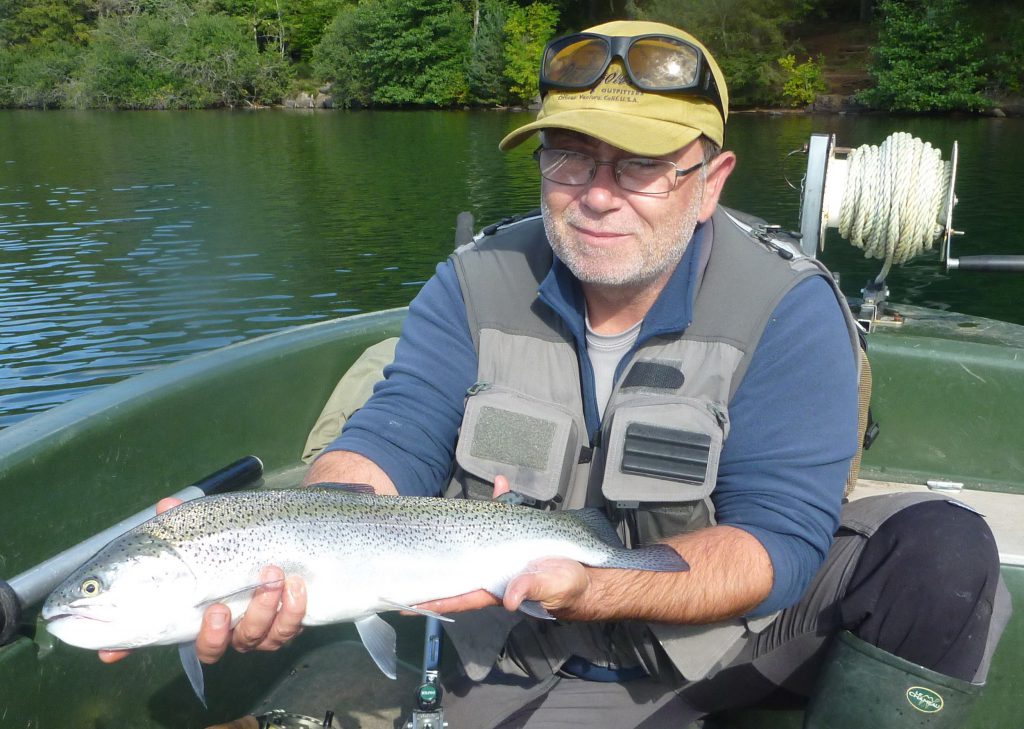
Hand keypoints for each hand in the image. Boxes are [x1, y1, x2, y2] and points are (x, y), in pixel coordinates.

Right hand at [99, 497, 307, 664]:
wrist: (292, 528)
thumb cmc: (241, 534)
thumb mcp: (210, 526)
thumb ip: (189, 520)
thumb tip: (165, 505)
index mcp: (194, 606)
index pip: (155, 633)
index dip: (128, 647)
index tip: (108, 653)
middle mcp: (223, 624)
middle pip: (209, 649)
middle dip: (213, 634)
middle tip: (217, 608)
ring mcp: (256, 626)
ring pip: (252, 639)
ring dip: (260, 611)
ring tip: (271, 576)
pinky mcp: (287, 622)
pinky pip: (288, 629)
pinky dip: (291, 610)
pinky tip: (294, 586)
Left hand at [411, 477, 589, 618]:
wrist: (589, 574)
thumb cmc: (569, 587)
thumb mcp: (553, 589)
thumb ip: (532, 590)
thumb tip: (510, 599)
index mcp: (496, 587)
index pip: (457, 593)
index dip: (433, 597)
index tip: (403, 600)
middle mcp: (493, 570)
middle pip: (456, 566)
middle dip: (432, 563)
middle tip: (400, 559)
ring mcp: (503, 553)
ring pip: (475, 538)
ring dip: (460, 524)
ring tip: (433, 517)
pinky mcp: (519, 537)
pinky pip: (506, 516)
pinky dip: (504, 500)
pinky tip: (501, 485)